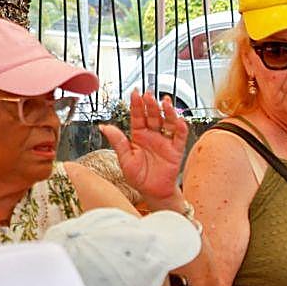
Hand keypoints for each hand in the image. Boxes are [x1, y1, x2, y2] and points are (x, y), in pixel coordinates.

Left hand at [98, 90, 188, 206]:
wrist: (152, 192)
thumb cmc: (138, 177)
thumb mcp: (124, 159)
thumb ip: (118, 142)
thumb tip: (104, 127)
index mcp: (138, 136)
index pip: (138, 116)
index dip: (137, 105)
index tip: (135, 93)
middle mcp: (152, 136)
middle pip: (153, 116)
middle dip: (151, 105)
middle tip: (149, 95)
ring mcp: (165, 142)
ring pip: (167, 123)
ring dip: (167, 112)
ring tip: (165, 102)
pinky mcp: (176, 150)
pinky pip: (179, 137)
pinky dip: (181, 128)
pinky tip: (180, 120)